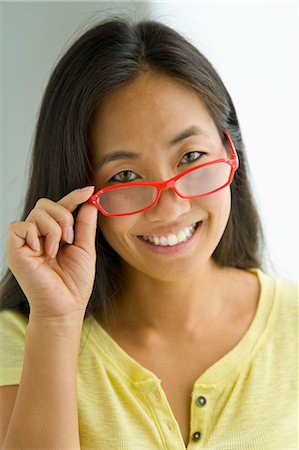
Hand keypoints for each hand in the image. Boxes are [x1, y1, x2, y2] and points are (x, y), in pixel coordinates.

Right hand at [6, 187, 97, 321]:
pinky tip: (43, 252)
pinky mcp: (14, 249)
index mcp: (54, 234)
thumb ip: (85, 225)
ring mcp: (25, 242)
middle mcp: (38, 235)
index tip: (89, 190)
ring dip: (54, 229)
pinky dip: (36, 235)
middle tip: (70, 239)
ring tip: (57, 251)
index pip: (61, 207)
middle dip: (64, 216)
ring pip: (37, 212)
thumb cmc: (74, 283)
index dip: (74, 196)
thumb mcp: (85, 249)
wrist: (65, 306)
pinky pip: (20, 226)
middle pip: (46, 203)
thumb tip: (90, 202)